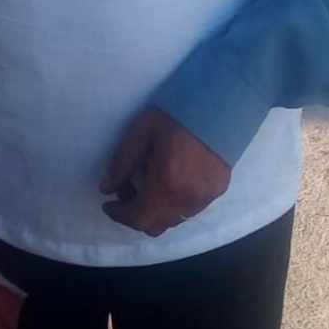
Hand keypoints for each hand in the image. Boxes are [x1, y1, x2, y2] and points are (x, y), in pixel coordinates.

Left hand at [100, 107, 230, 236]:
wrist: (221, 102)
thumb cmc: (176, 114)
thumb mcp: (141, 132)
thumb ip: (122, 163)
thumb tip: (107, 188)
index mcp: (166, 184)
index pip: (138, 219)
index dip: (119, 215)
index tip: (109, 203)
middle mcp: (188, 199)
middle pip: (156, 227)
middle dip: (136, 214)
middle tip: (128, 189)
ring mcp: (206, 197)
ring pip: (174, 221)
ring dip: (157, 210)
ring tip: (151, 183)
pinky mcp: (219, 190)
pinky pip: (190, 210)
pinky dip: (175, 204)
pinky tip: (173, 179)